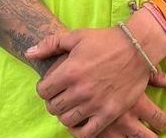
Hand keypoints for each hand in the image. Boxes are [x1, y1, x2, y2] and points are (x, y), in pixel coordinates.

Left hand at [27, 26, 165, 137]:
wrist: (137, 48)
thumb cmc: (105, 41)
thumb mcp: (76, 36)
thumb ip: (50, 45)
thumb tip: (29, 53)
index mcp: (70, 71)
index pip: (43, 91)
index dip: (44, 88)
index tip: (50, 86)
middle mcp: (80, 90)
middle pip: (53, 107)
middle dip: (53, 102)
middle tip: (60, 96)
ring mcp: (95, 103)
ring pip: (67, 120)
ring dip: (65, 114)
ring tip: (71, 106)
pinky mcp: (109, 113)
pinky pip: (87, 133)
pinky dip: (79, 131)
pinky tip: (81, 121)